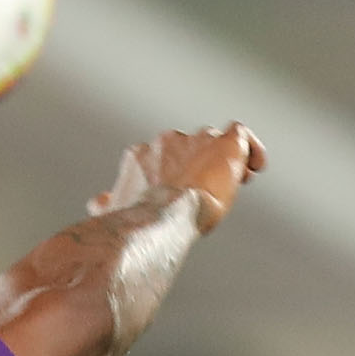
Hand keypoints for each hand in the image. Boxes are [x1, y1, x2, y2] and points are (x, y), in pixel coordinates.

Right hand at [89, 123, 265, 230]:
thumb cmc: (136, 221)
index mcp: (139, 155)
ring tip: (236, 182)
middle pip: (190, 144)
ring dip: (224, 160)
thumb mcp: (118, 210)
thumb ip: (112, 202)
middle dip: (199, 164)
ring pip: (215, 140)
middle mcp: (166, 140)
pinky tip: (255, 167)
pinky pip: (240, 134)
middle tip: (212, 188)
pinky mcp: (225, 143)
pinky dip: (251, 150)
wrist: (161, 218)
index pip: (161, 155)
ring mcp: (196, 139)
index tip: (182, 189)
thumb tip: (99, 201)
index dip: (175, 171)